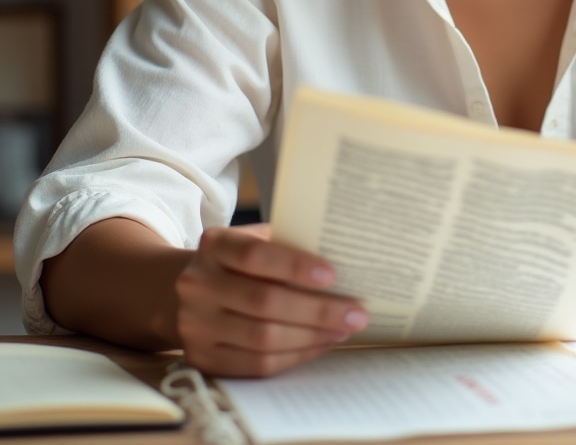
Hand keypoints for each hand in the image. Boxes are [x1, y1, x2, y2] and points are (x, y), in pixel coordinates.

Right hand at [175, 223, 367, 376]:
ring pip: (263, 339)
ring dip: (311, 337)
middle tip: (357, 312)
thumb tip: (342, 255)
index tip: (333, 275)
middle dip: (318, 310)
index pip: (255, 255)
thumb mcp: (254, 240)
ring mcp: (195, 326)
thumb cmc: (240, 262)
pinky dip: (294, 356)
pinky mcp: (202, 359)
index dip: (295, 266)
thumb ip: (287, 243)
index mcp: (214, 245)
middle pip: (264, 302)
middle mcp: (198, 285)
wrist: (188, 293)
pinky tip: (320, 344)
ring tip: (344, 329)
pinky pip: (256, 365)